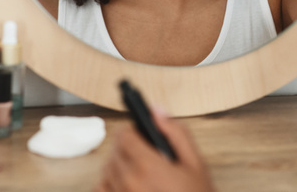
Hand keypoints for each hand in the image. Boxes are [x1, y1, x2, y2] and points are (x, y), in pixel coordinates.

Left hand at [95, 108, 214, 191]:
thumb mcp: (195, 163)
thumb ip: (176, 133)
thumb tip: (156, 111)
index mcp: (148, 166)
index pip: (124, 135)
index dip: (132, 130)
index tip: (140, 132)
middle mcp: (128, 182)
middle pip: (114, 151)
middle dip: (127, 146)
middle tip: (144, 153)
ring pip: (106, 170)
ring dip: (118, 165)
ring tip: (138, 171)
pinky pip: (101, 190)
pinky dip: (109, 185)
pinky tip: (127, 186)